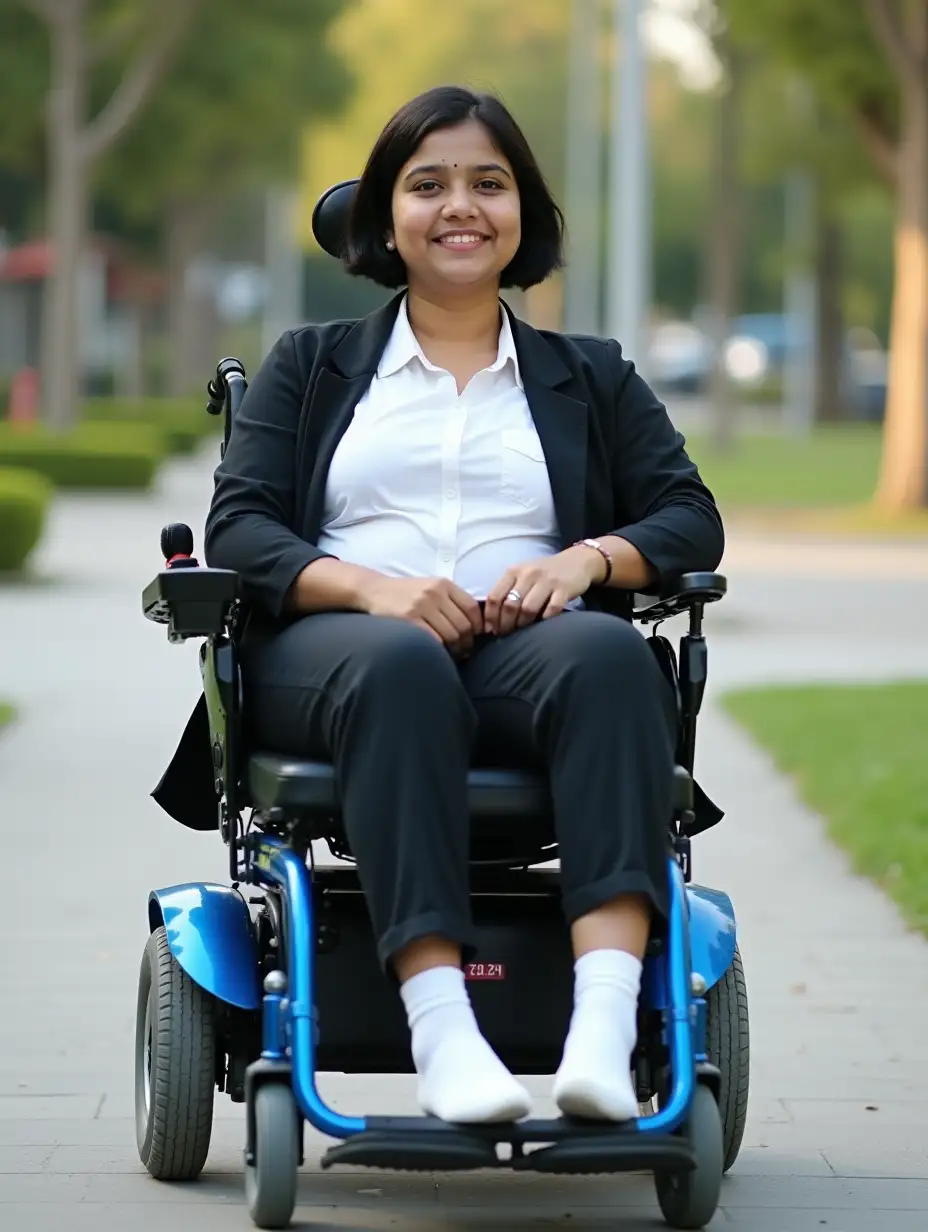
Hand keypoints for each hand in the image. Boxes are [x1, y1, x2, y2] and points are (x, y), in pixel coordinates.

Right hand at [360, 575, 483, 656]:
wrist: (374, 590)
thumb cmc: (406, 593)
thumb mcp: (431, 588)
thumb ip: (451, 601)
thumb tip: (477, 626)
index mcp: (443, 584)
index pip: (471, 608)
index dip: (478, 626)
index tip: (476, 637)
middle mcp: (434, 593)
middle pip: (463, 624)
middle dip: (467, 642)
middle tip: (464, 651)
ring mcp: (421, 605)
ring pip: (450, 634)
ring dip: (455, 649)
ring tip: (453, 654)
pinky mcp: (408, 619)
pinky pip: (433, 640)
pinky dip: (439, 650)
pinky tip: (438, 653)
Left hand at [484, 547, 605, 635]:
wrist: (576, 561)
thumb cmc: (544, 573)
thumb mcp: (523, 575)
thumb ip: (507, 591)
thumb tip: (491, 621)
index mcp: (514, 571)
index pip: (495, 596)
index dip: (490, 617)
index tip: (491, 630)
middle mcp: (529, 574)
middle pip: (510, 605)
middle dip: (505, 625)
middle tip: (506, 635)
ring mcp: (548, 581)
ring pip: (528, 609)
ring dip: (523, 625)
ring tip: (522, 632)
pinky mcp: (565, 588)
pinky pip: (551, 610)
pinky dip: (545, 620)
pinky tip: (542, 624)